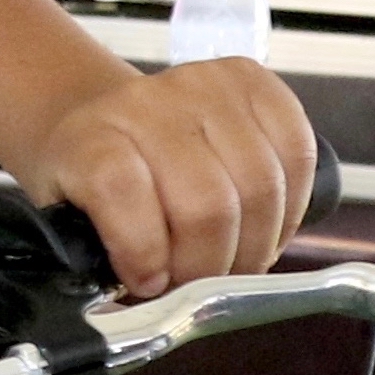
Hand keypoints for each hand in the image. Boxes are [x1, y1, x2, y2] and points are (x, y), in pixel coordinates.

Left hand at [22, 60, 318, 297]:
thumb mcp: (76, 222)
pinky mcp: (253, 81)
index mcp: (90, 139)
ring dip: (256, 244)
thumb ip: (104, 259)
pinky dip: (291, 205)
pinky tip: (265, 221)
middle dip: (212, 266)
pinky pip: (298, 153)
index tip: (148, 282)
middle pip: (207, 204)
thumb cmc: (95, 179)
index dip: (143, 250)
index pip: (120, 189)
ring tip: (233, 257)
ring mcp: (202, 86)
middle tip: (201, 282)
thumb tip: (153, 294)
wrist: (108, 121)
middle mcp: (145, 103)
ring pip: (261, 187)